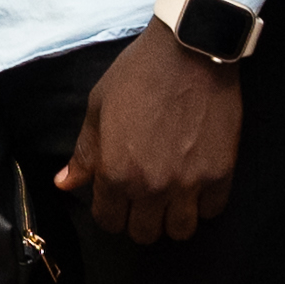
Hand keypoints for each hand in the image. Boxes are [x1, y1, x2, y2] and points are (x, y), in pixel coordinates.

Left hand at [58, 20, 240, 245]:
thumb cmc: (139, 74)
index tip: (116, 199)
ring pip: (180, 231)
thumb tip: (64, 183)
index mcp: (116, 172)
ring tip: (172, 198)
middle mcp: (151, 186)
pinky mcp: (220, 173)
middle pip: (144, 234)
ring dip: (173, 218)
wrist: (189, 50)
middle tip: (144, 199)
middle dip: (139, 219)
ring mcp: (189, 183)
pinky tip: (197, 185)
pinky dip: (204, 204)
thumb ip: (84, 152)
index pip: (109, 221)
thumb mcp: (99, 107)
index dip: (110, 211)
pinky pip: (212, 211)